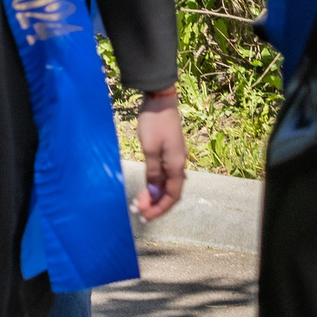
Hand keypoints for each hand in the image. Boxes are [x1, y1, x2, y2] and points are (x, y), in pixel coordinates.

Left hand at [133, 93, 187, 221]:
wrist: (160, 99)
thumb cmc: (154, 123)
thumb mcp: (150, 149)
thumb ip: (153, 172)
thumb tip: (154, 193)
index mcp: (176, 166)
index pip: (172, 196)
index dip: (159, 209)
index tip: (145, 217)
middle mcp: (178, 164)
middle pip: (170, 192)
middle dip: (155, 203)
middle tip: (138, 210)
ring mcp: (174, 157)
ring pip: (167, 183)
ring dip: (154, 193)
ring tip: (139, 200)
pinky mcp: (168, 151)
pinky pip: (164, 174)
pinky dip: (155, 182)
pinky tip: (147, 185)